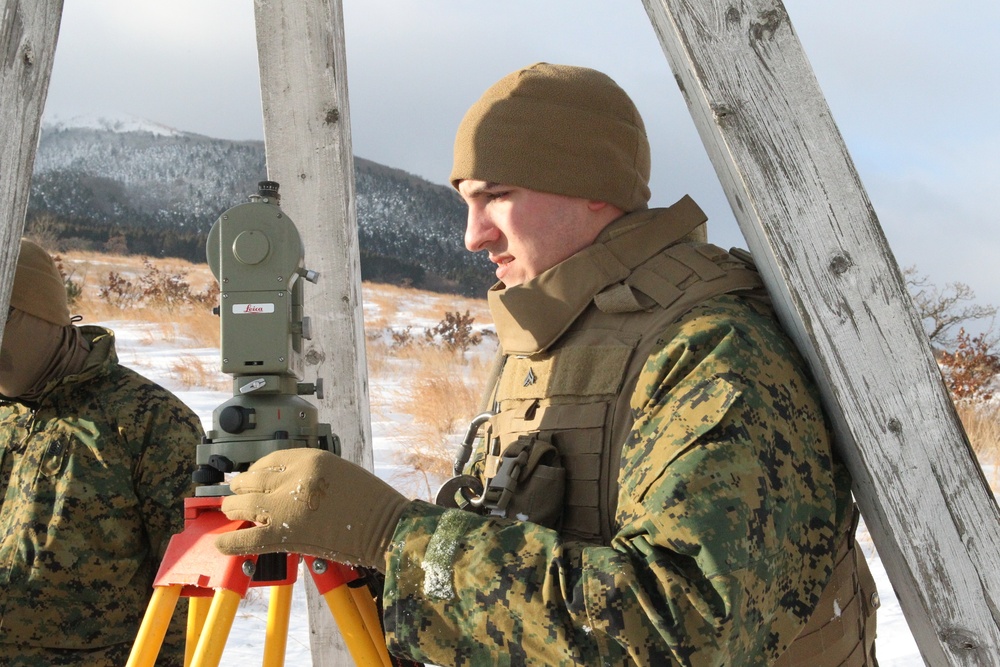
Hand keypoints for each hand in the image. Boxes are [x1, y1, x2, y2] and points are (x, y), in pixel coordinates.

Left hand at [215, 448, 408, 571]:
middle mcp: (296, 478)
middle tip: (233, 493)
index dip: (256, 470)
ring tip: (229, 511)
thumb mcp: (338, 472)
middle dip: (240, 488)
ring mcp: (289, 506)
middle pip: (253, 480)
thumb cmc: (371, 502)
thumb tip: (278, 486)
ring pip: (245, 505)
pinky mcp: (287, 535)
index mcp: (311, 458)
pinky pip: (249, 538)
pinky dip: (231, 542)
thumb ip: (308, 475)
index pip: (270, 459)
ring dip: (233, 509)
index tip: (250, 476)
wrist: (387, 527)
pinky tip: (220, 543)